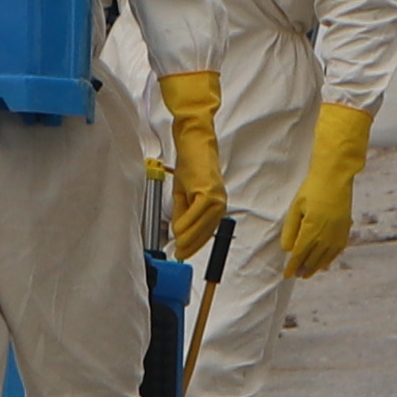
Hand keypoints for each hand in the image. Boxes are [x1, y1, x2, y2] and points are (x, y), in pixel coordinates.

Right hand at [159, 69, 229, 251]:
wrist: (192, 142)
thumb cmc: (189, 164)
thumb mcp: (184, 194)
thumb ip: (184, 213)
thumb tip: (179, 232)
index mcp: (216, 205)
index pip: (207, 233)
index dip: (194, 245)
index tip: (182, 253)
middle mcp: (220, 204)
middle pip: (205, 233)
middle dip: (189, 244)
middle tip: (178, 252)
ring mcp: (216, 198)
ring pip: (201, 226)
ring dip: (187, 236)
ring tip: (176, 241)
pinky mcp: (208, 192)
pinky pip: (197, 214)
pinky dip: (186, 223)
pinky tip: (177, 228)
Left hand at [277, 99, 371, 279]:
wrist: (335, 177)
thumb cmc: (312, 189)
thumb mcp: (296, 208)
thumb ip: (290, 230)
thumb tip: (287, 250)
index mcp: (312, 229)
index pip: (299, 254)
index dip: (292, 266)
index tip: (287, 274)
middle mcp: (326, 235)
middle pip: (312, 259)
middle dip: (303, 269)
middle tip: (296, 276)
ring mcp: (338, 234)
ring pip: (325, 257)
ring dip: (316, 267)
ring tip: (308, 274)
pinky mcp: (345, 230)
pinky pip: (337, 251)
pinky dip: (330, 259)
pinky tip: (325, 263)